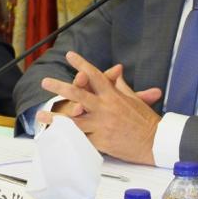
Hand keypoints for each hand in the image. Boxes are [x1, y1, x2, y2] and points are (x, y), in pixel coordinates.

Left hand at [38, 52, 162, 164]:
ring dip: (56, 117)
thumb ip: (120, 86)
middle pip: (79, 94)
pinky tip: (56, 134)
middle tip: (45, 82)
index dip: (82, 64)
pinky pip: (82, 139)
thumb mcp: (134, 99)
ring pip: (74, 120)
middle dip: (60, 87)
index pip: (96, 75)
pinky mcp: (102, 142)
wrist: (156, 142)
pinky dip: (69, 137)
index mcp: (113, 96)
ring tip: (41, 114)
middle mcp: (105, 108)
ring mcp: (102, 126)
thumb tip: (114, 73)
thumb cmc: (146, 120)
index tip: (70, 56)